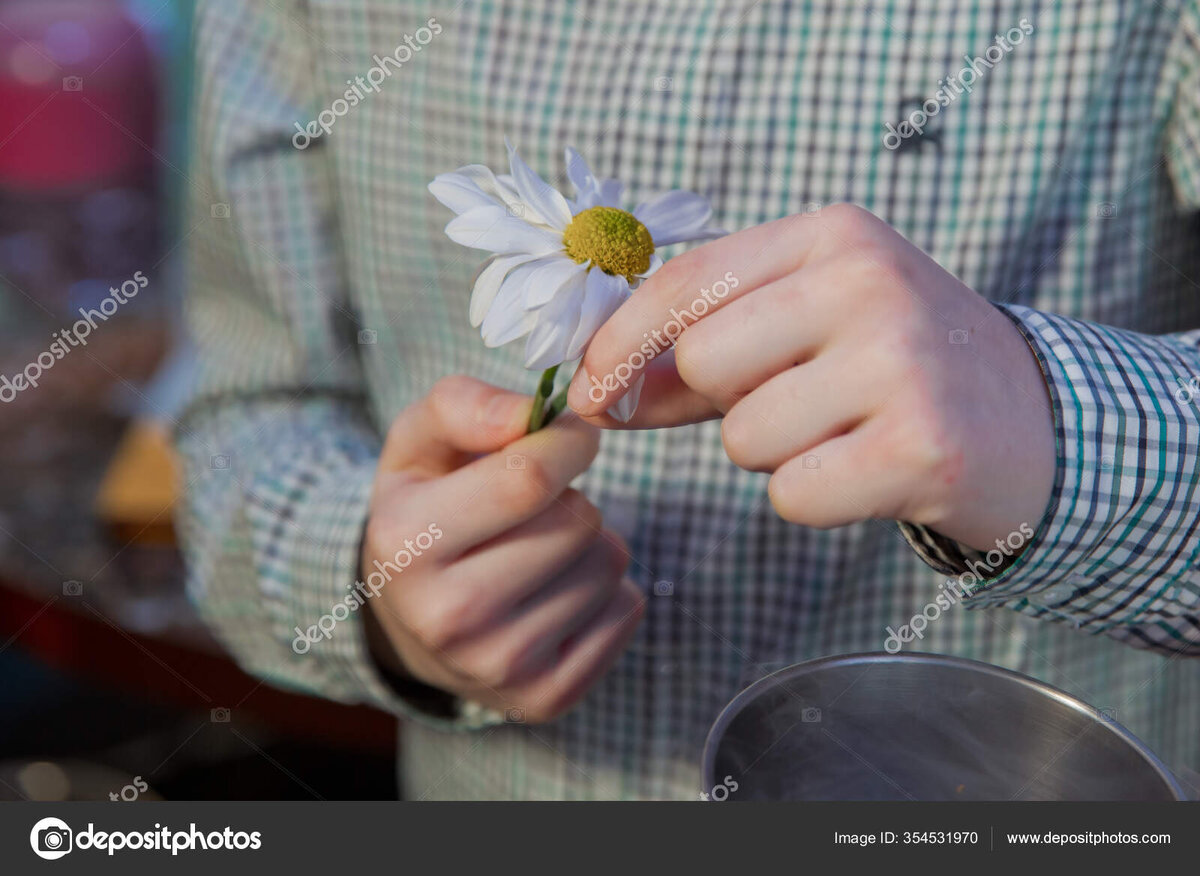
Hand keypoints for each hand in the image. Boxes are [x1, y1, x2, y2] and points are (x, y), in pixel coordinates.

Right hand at [361, 376, 643, 722]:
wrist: (411, 621)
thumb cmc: (426, 510)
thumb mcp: (418, 444)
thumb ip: (463, 405)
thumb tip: (529, 413)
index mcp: (408, 544)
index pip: (528, 479)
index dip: (567, 443)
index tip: (568, 437)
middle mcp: (447, 617)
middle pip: (577, 523)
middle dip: (572, 497)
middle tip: (538, 508)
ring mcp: (498, 666)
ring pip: (609, 565)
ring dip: (591, 543)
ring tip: (543, 550)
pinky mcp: (546, 697)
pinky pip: (627, 611)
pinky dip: (608, 590)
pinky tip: (559, 590)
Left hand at [566, 204, 1055, 551]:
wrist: (1032, 422)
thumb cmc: (891, 371)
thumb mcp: (802, 331)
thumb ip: (697, 356)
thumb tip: (598, 396)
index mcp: (831, 236)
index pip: (686, 280)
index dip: (620, 343)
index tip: (589, 392)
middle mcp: (868, 282)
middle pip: (705, 361)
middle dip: (723, 404)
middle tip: (794, 404)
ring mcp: (900, 361)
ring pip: (745, 437)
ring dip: (775, 455)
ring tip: (843, 433)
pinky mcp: (921, 445)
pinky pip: (791, 494)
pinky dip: (814, 498)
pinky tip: (868, 472)